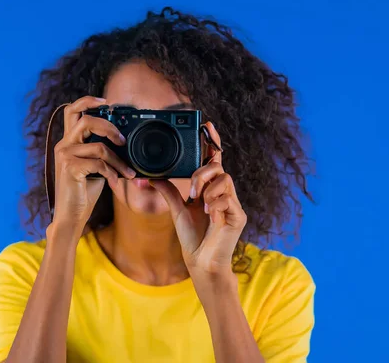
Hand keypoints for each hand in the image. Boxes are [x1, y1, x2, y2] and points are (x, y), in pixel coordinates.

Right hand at [48, 96, 135, 242]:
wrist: (72, 215)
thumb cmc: (84, 191)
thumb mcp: (95, 166)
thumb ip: (102, 151)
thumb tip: (123, 142)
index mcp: (68, 141)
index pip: (72, 111)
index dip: (88, 101)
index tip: (106, 102)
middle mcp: (64, 145)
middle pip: (87, 120)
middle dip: (110, 127)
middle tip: (123, 141)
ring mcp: (65, 155)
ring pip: (99, 146)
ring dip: (119, 160)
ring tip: (127, 171)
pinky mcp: (70, 168)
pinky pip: (99, 163)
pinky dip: (112, 172)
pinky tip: (115, 181)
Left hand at [150, 122, 246, 279]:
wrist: (201, 263)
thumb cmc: (192, 238)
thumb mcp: (176, 210)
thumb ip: (168, 191)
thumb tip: (150, 177)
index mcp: (210, 190)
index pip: (214, 161)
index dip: (213, 142)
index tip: (207, 125)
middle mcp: (224, 194)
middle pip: (219, 167)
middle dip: (203, 173)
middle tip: (192, 192)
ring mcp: (233, 204)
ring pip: (225, 179)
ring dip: (209, 190)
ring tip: (201, 205)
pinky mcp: (239, 216)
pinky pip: (229, 199)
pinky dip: (216, 204)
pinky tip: (210, 215)